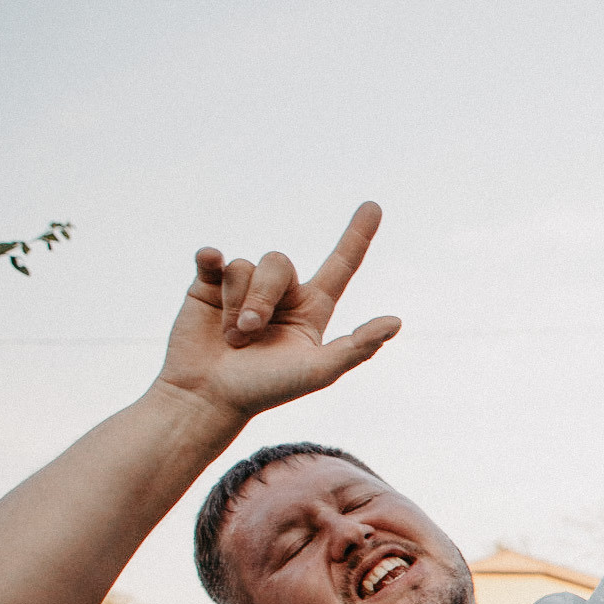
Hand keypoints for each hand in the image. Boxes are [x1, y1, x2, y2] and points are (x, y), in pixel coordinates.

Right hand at [154, 203, 400, 420]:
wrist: (208, 397)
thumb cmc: (266, 389)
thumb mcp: (317, 372)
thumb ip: (356, 347)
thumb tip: (396, 321)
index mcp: (311, 309)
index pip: (340, 266)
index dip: (356, 236)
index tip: (374, 206)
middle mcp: (280, 294)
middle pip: (278, 263)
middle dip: (263, 297)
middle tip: (250, 334)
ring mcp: (243, 288)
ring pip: (245, 266)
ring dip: (237, 304)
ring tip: (231, 338)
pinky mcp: (207, 285)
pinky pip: (213, 257)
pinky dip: (210, 259)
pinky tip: (209, 263)